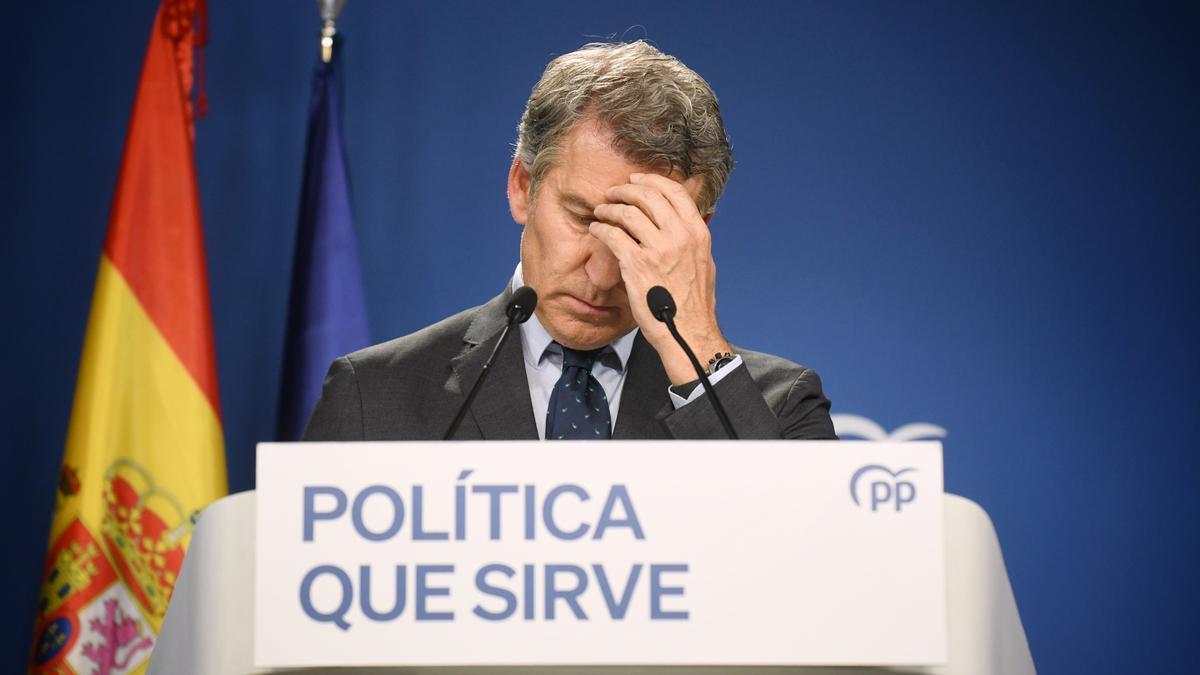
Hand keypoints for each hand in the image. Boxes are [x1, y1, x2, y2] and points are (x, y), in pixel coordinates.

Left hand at [589, 173, 731, 384]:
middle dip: (626, 190)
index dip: (653, 181)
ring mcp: (658, 249)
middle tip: (613, 192)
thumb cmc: (693, 304)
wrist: (687, 332)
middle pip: (649, 196)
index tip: (638, 180)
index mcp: (697, 233)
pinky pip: (613, 235)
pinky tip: (596, 230)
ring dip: (610, 208)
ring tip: (601, 212)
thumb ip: (692, 240)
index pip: (675, 192)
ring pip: (628, 213)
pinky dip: (601, 229)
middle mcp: (679, 236)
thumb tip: (684, 223)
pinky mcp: (637, 264)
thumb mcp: (704, 263)